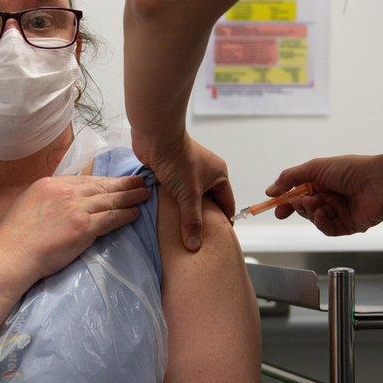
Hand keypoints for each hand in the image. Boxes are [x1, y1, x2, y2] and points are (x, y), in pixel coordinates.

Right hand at [0, 175, 149, 279]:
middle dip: (122, 184)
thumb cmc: (15, 236)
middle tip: (140, 181)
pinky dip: (125, 214)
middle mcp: (65, 191)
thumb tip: (60, 200)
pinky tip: (135, 213)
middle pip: (100, 185)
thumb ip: (47, 198)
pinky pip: (110, 218)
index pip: (84, 180)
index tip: (114, 182)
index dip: (103, 181)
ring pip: (109, 199)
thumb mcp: (29, 203)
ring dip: (129, 197)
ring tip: (144, 194)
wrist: (13, 254)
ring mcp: (76, 208)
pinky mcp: (84, 226)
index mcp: (50, 183)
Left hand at [133, 131, 234, 250]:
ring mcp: (188, 172)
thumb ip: (192, 220)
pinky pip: (176, 193)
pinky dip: (173, 204)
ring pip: (190, 198)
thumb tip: (195, 246)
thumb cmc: (178, 161)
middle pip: (208, 202)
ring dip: (186, 212)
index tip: (220, 239)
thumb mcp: (189, 194)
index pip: (226, 203)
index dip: (224, 221)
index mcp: (218, 175)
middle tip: (200, 241)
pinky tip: (168, 218)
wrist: (155, 136)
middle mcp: (206, 173)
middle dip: (203, 219)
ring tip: (183, 233)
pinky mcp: (171, 172)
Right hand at [265, 154, 382, 235]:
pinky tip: (324, 213)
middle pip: (304, 208)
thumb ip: (290, 178)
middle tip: (295, 203)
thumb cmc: (351, 170)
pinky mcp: (348, 226)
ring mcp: (339, 213)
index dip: (285, 201)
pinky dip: (322, 222)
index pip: (299, 194)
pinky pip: (328, 229)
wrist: (380, 182)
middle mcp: (331, 197)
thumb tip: (271, 190)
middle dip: (297, 206)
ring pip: (314, 219)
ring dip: (310, 212)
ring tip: (316, 203)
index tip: (274, 206)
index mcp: (323, 182)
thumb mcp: (314, 168)